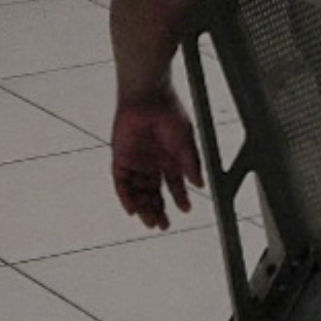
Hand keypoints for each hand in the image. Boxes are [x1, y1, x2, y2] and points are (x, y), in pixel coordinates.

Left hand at [110, 89, 201, 229]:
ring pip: (138, 192)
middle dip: (158, 210)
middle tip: (163, 225)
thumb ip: (191, 163)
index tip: (186, 209)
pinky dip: (126, 196)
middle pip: (154, 193)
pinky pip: (121, 182)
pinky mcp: (121, 157)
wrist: (148, 96)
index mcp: (170, 159)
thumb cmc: (168, 112)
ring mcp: (136, 161)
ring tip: (150, 221)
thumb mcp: (185, 140)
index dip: (179, 198)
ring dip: (143, 208)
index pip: (174, 185)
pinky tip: (132, 209)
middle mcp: (153, 163)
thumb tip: (199, 185)